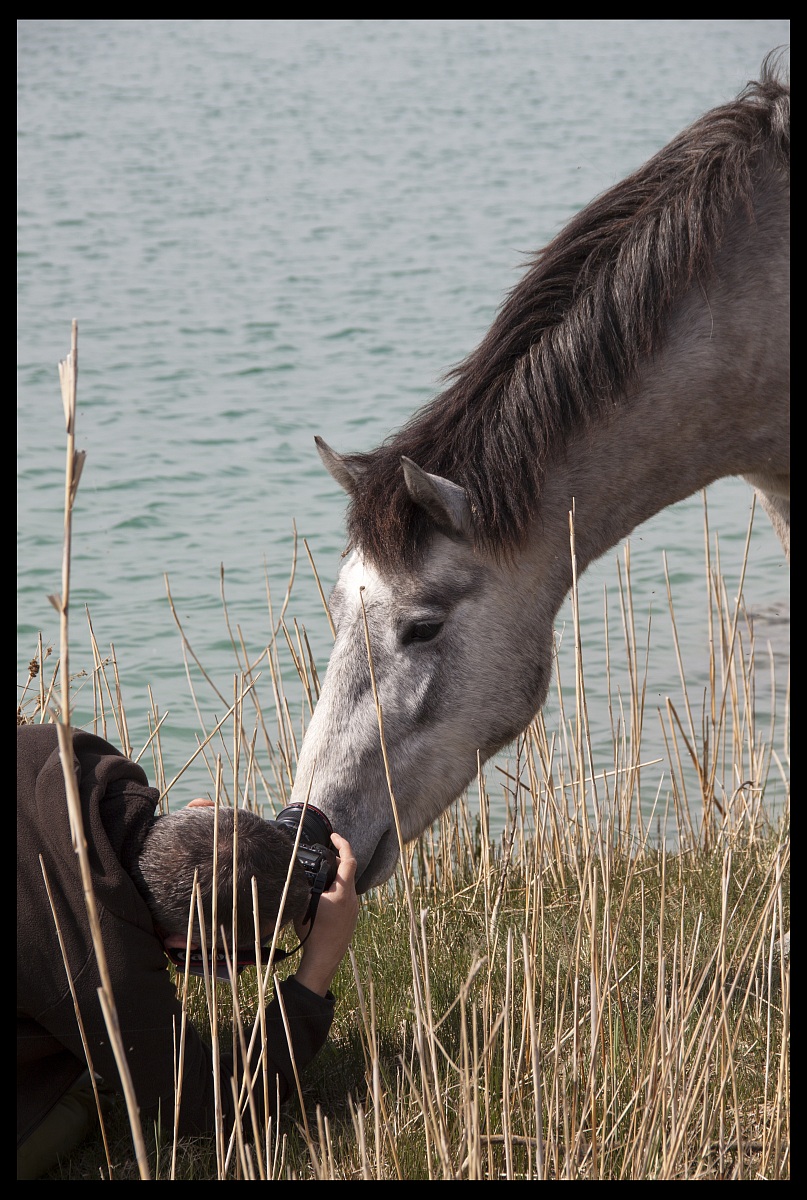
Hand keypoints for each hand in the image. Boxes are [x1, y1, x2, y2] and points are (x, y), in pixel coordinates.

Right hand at [292, 832, 358, 996]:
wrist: (324, 960)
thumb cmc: (313, 933)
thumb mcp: (303, 904)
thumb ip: (302, 885)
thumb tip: (295, 871)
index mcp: (343, 891)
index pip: (348, 859)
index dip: (341, 843)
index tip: (332, 836)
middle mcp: (352, 898)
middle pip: (347, 871)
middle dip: (335, 860)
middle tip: (322, 855)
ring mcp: (353, 909)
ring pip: (346, 885)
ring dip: (334, 877)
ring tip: (319, 875)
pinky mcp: (350, 919)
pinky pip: (345, 897)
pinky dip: (336, 891)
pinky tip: (322, 896)